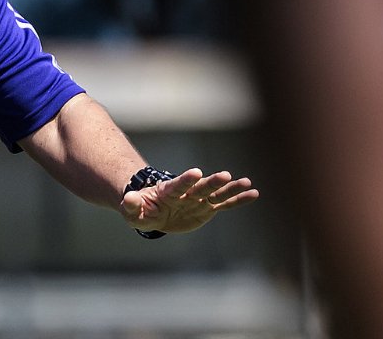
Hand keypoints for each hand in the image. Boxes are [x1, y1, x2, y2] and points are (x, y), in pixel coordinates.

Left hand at [121, 168, 258, 233]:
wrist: (154, 211)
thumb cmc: (142, 210)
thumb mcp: (133, 211)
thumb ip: (132, 205)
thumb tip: (128, 199)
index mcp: (168, 192)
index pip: (178, 184)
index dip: (186, 179)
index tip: (196, 172)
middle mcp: (187, 193)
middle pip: (201, 187)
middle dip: (212, 182)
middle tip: (226, 175)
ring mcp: (199, 200)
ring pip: (217, 194)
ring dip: (230, 188)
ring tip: (247, 182)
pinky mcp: (207, 209)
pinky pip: (225, 204)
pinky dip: (238, 200)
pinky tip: (253, 194)